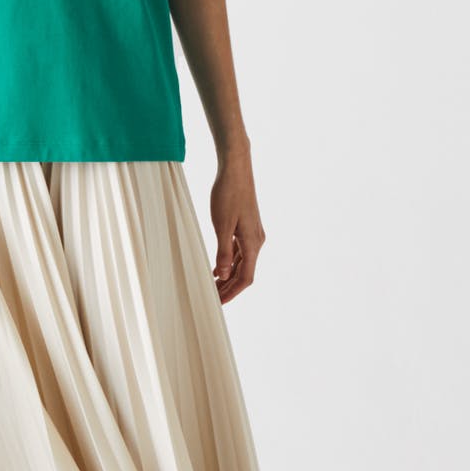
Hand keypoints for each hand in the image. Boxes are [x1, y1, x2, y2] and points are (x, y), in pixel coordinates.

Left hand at [208, 147, 263, 302]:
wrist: (236, 168)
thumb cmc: (228, 193)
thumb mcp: (222, 225)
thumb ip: (223, 251)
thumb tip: (223, 275)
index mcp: (253, 243)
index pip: (245, 278)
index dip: (232, 292)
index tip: (218, 303)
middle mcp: (257, 241)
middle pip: (245, 273)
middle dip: (229, 288)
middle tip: (212, 299)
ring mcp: (253, 233)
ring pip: (243, 262)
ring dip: (229, 276)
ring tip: (213, 286)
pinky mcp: (247, 226)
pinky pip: (240, 251)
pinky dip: (230, 262)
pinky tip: (218, 267)